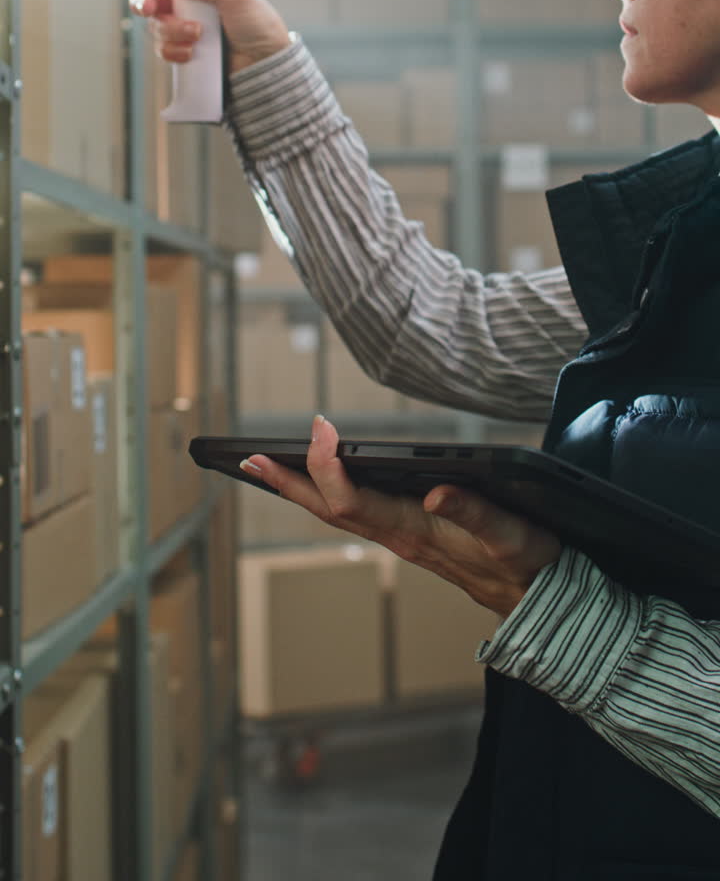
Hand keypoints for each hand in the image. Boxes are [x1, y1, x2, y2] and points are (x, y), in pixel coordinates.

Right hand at [128, 0, 291, 72]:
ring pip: (156, 25)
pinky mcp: (184, 50)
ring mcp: (184, 26)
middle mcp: (188, 2)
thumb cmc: (258, 23)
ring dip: (172, 30)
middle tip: (153, 7)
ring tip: (198, 34)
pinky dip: (174, 50)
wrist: (264, 64)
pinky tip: (192, 52)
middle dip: (146, 2)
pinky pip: (163, 49)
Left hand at [241, 417, 562, 619]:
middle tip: (249, 458)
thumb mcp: (512, 536)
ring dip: (300, 488)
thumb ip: (476, 513)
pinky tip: (320, 479)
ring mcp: (401, 537)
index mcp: (416, 533)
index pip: (353, 500)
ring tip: (267, 465)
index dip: (328, 464)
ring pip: (338, 511)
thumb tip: (436, 492)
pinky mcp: (409, 534)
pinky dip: (329, 491)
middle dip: (288, 482)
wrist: (541, 605)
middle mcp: (399, 536)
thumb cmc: (527, 567)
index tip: (320, 428)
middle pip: (329, 508)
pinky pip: (357, 513)